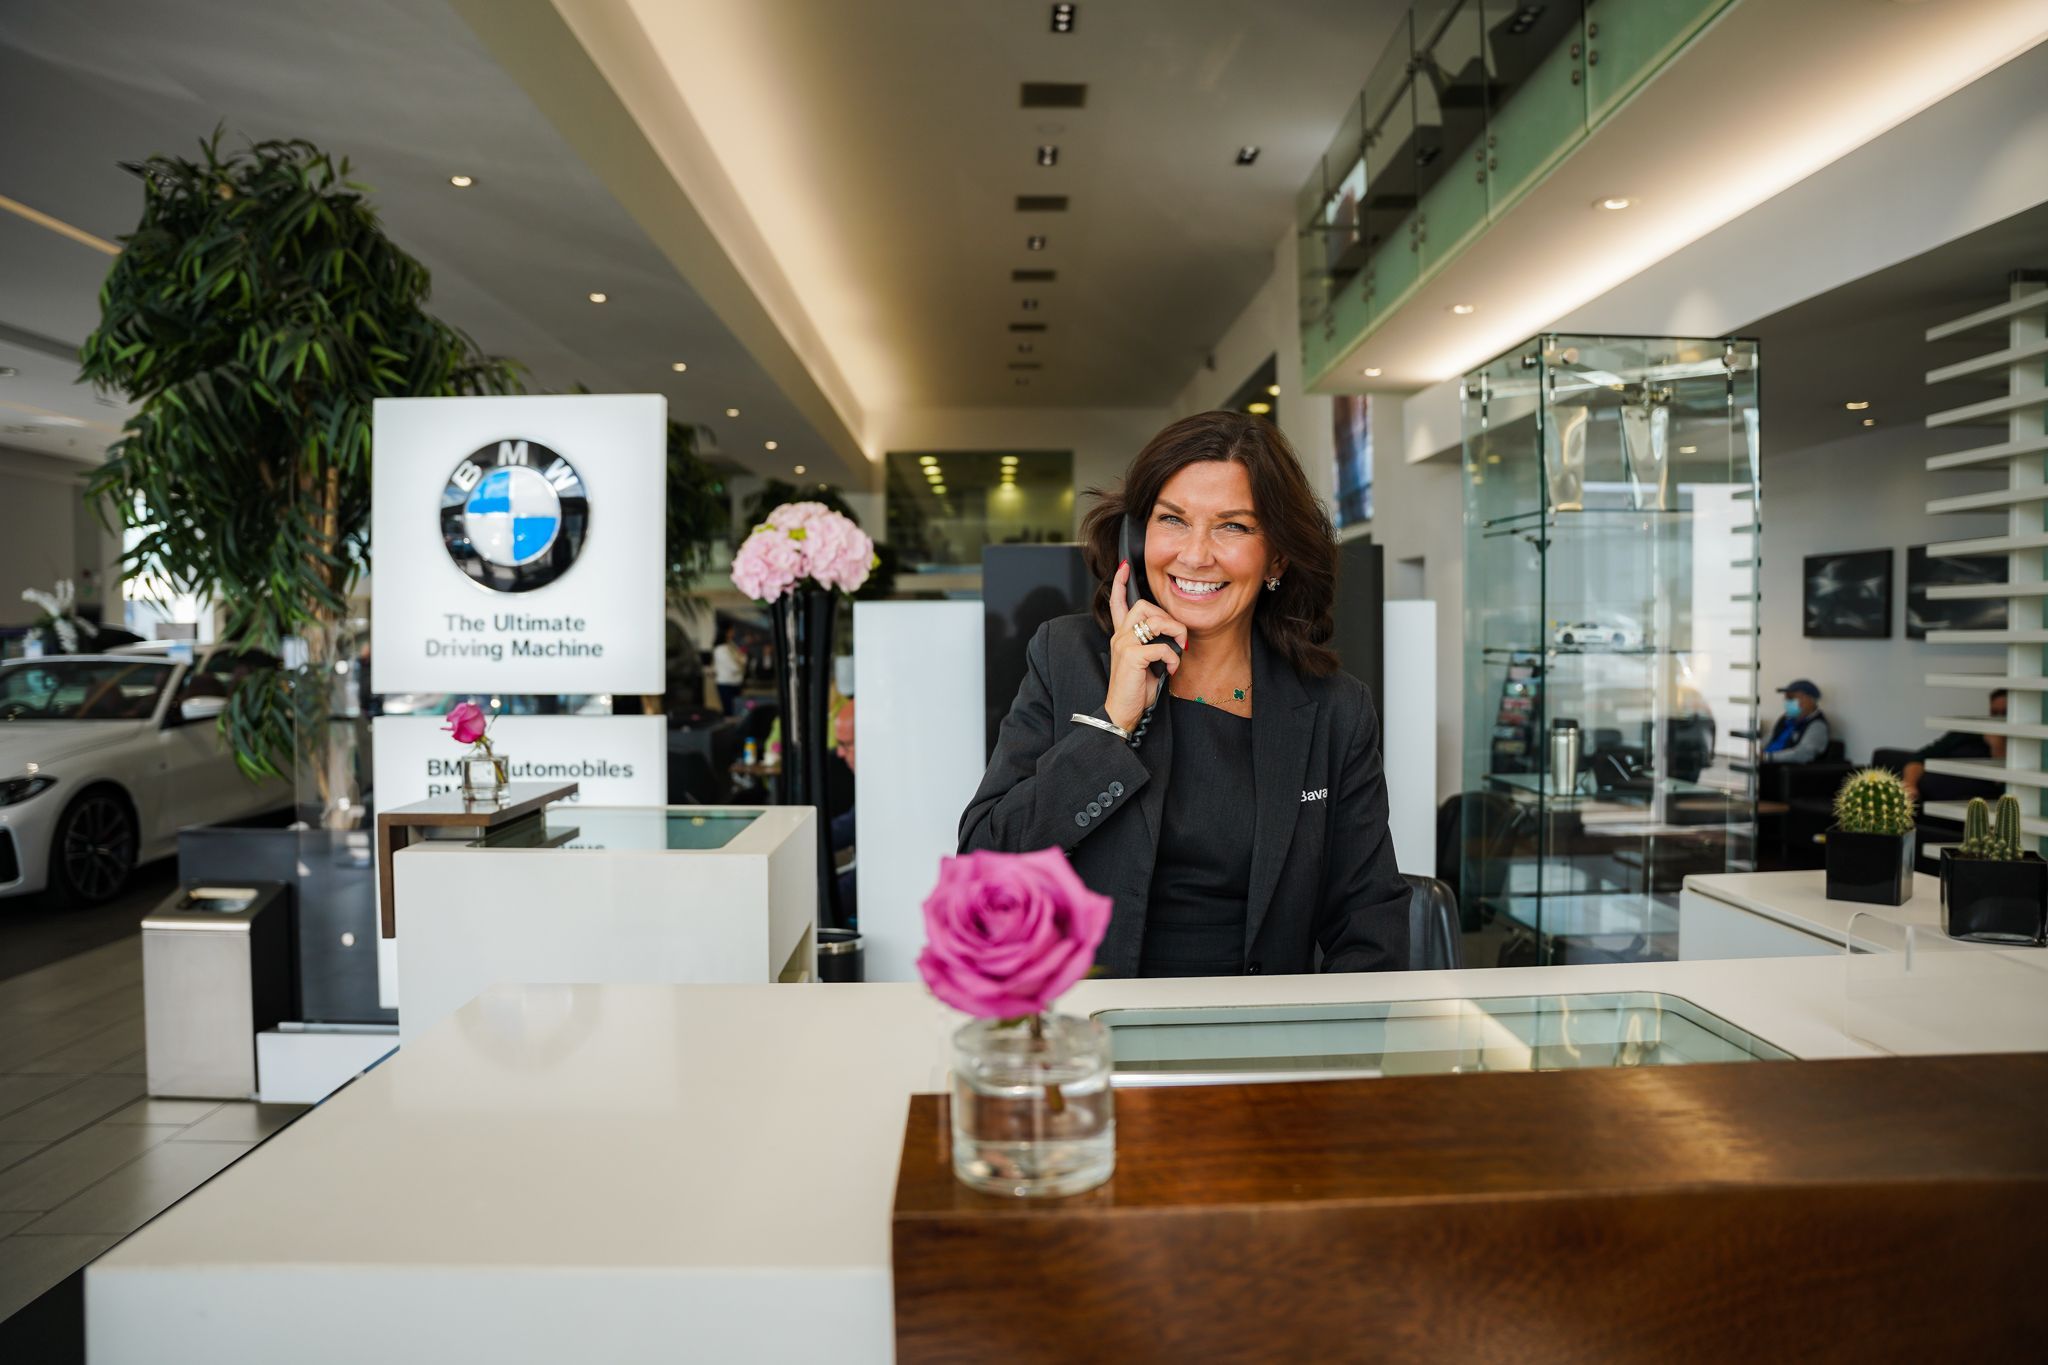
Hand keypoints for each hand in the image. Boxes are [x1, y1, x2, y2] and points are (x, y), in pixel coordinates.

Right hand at [1104, 560, 1184, 731]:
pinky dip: (1172, 658)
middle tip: (1177, 637)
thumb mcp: (1146, 662)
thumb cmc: (1136, 689)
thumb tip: (1174, 636)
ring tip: (1178, 651)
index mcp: (1122, 636)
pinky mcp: (1131, 657)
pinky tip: (1170, 669)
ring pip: (1156, 621)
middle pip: (1144, 606)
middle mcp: (1120, 636)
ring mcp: (1123, 644)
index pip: (1117, 602)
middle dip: (1168, 617)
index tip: (1124, 566)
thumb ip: (1154, 644)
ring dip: (1175, 634)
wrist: (1123, 712)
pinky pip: (1161, 646)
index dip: (1119, 582)